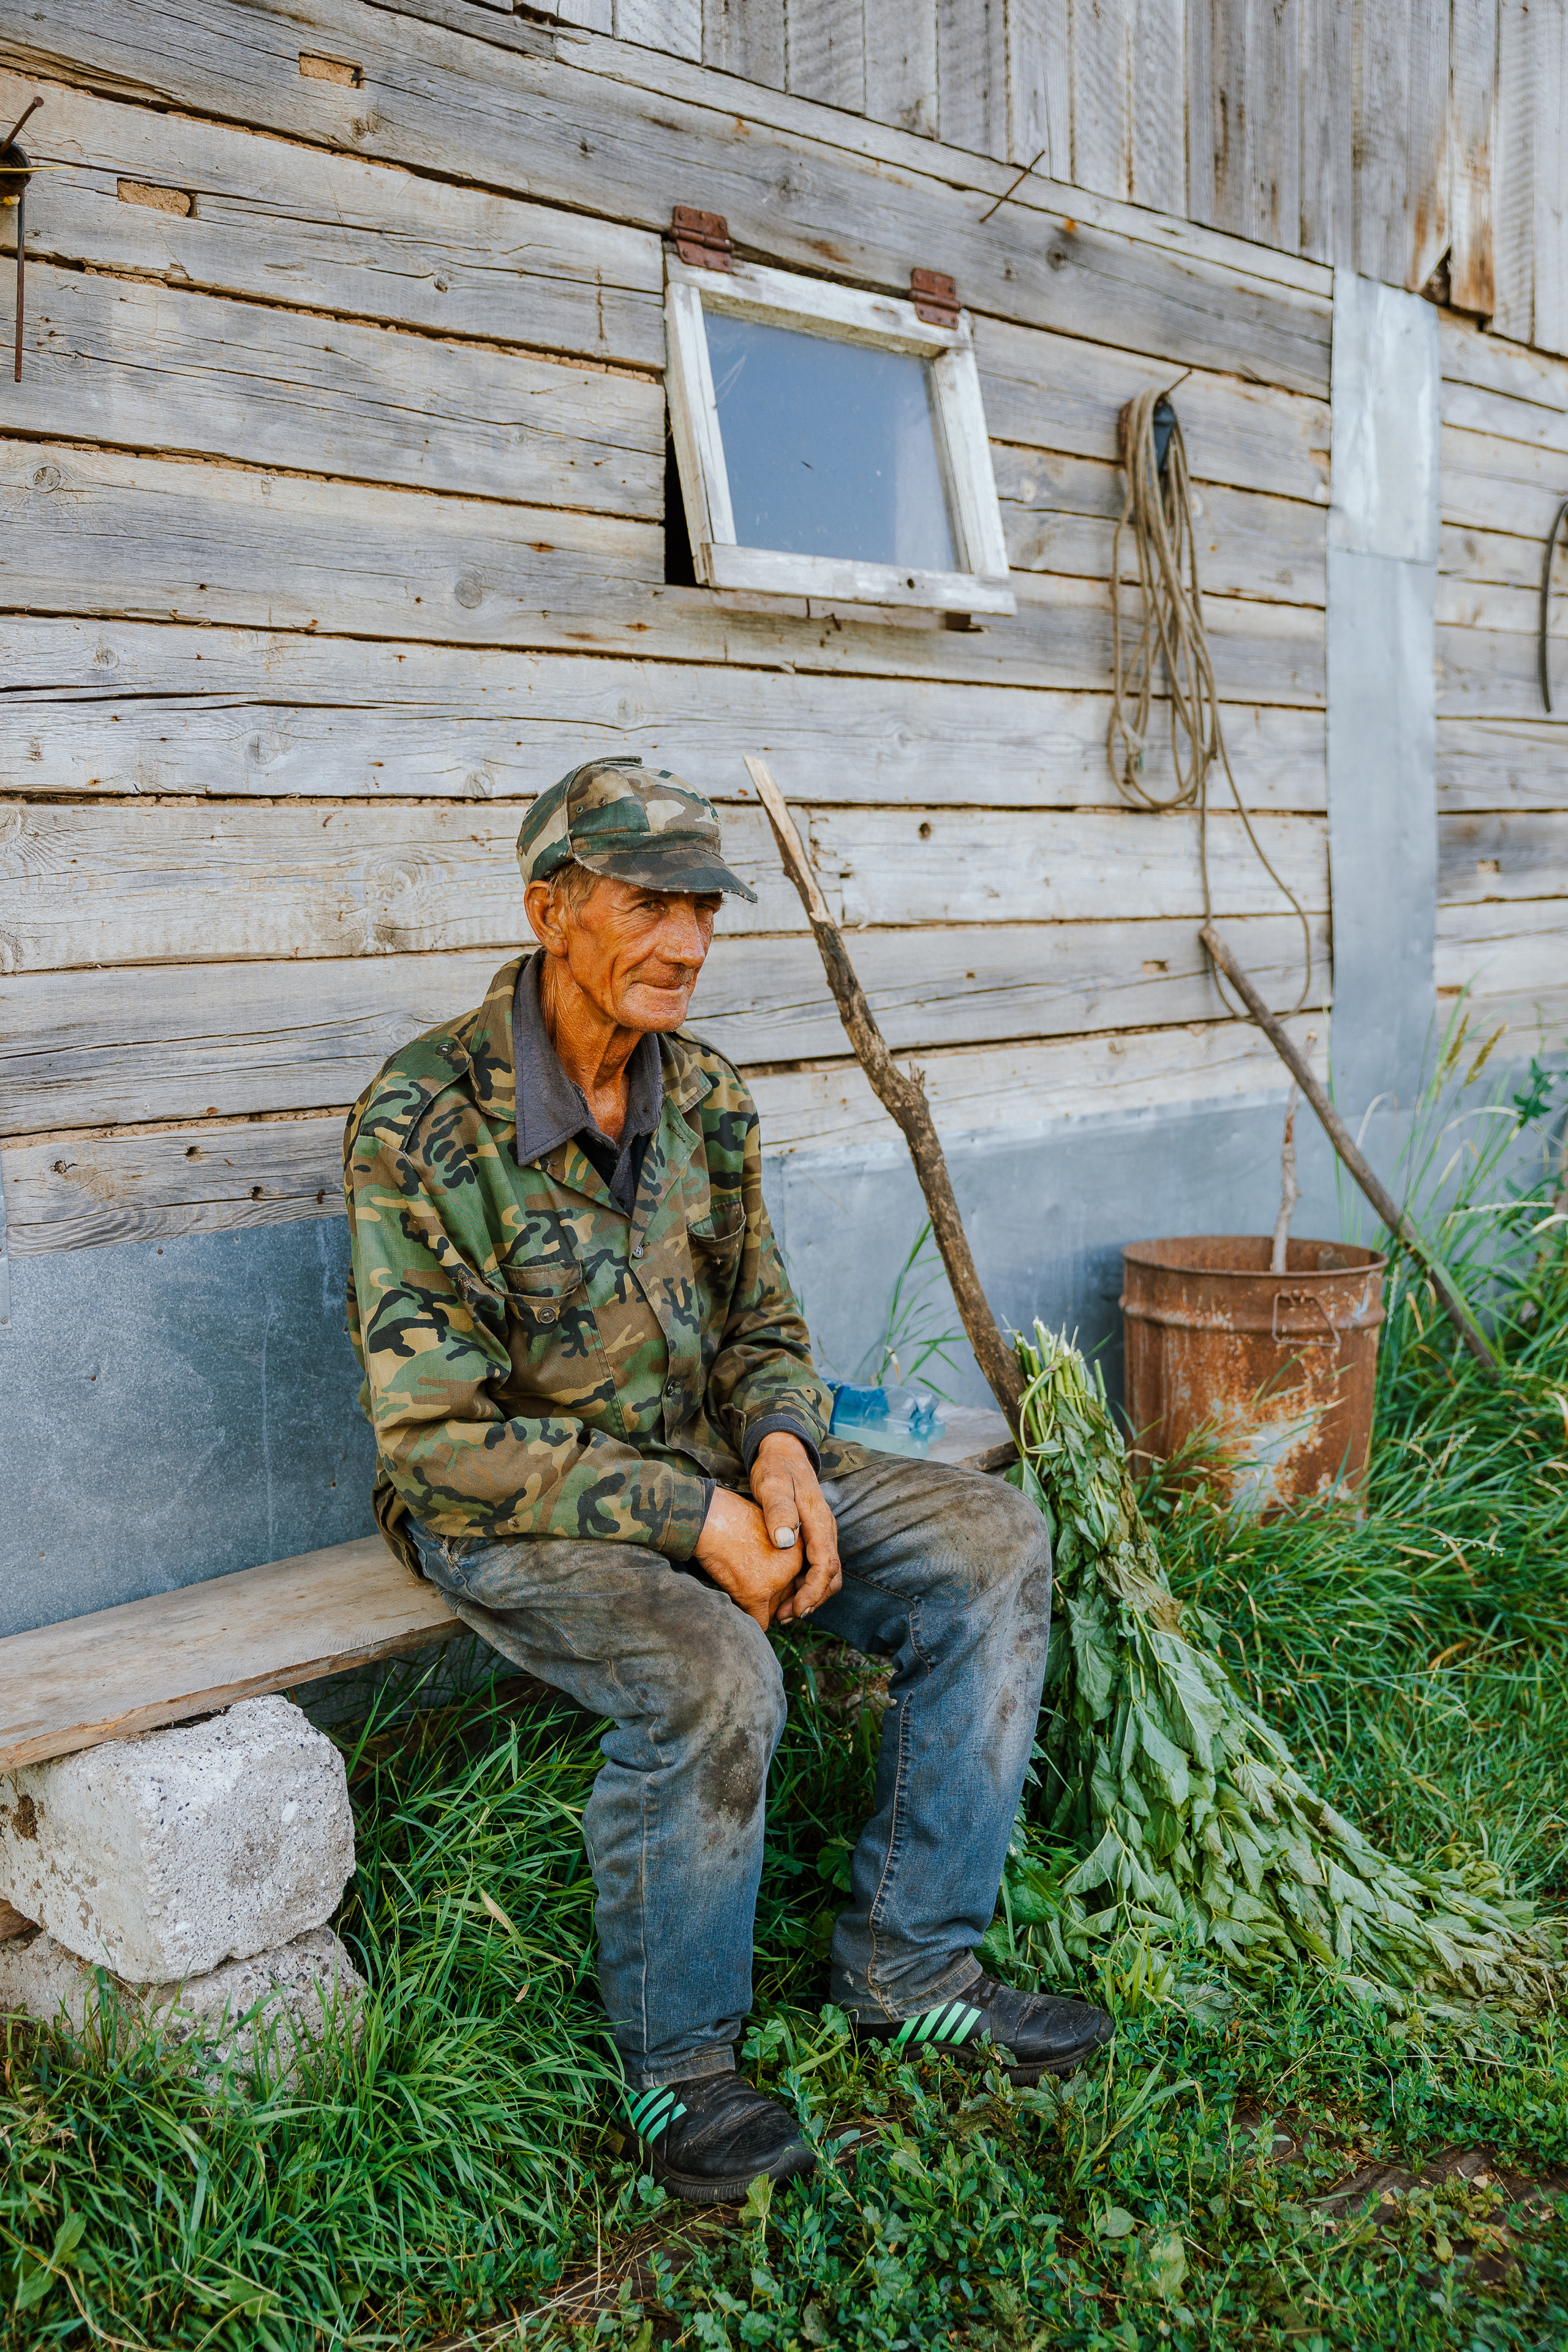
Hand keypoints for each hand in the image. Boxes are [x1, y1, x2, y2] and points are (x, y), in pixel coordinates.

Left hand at [691, 1435, 841, 1630]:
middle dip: (812, 1599)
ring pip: (826, 1572)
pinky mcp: (814, 1534)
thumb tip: (785, 1541)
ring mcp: (821, 1532)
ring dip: (809, 1594)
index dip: (813, 1591)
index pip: (825, 1564)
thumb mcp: (772, 1484)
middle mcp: (826, 1529)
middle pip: (831, 1574)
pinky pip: (817, 1565)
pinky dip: (805, 1583)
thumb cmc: (775, 1467)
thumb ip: (778, 1509)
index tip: (797, 1609)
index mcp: (819, 1520)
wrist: (783, 1451)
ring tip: (784, 1610)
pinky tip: (786, 1590)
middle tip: (785, 1616)